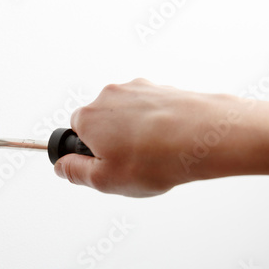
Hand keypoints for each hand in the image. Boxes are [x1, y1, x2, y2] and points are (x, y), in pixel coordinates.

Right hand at [54, 79, 268, 196]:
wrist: (207, 136)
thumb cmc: (157, 158)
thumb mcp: (105, 180)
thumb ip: (75, 172)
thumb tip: (61, 165)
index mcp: (89, 117)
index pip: (75, 132)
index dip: (89, 152)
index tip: (105, 165)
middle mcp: (109, 96)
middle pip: (101, 122)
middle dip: (111, 141)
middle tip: (131, 164)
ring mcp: (138, 89)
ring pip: (127, 115)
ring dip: (134, 132)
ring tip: (155, 154)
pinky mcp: (162, 88)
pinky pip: (150, 109)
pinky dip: (155, 124)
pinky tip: (170, 141)